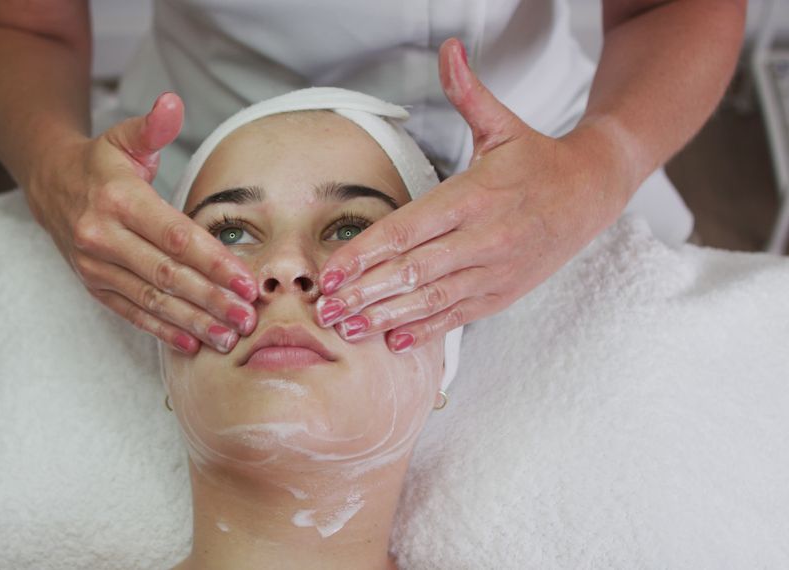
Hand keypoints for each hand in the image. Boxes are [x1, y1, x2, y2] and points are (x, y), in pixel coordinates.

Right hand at [25, 92, 258, 354]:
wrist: (48, 184)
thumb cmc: (100, 163)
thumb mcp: (125, 137)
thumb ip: (153, 126)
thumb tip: (172, 103)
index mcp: (118, 200)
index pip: (174, 236)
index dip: (213, 261)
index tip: (247, 280)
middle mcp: (103, 237)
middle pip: (167, 275)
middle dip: (211, 299)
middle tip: (248, 317)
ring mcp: (96, 266)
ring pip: (151, 300)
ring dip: (193, 321)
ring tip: (229, 336)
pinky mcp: (94, 286)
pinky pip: (132, 313)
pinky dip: (163, 331)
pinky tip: (192, 343)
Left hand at [314, 38, 630, 351]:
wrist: (594, 192)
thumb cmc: (538, 159)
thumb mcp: (502, 125)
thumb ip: (468, 92)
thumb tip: (451, 49)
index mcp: (475, 196)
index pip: (409, 229)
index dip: (366, 252)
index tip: (331, 270)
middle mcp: (484, 237)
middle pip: (414, 270)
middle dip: (366, 292)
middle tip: (325, 309)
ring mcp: (494, 270)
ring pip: (433, 299)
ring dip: (387, 317)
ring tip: (349, 328)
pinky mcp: (502, 293)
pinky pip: (459, 315)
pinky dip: (426, 330)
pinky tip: (394, 341)